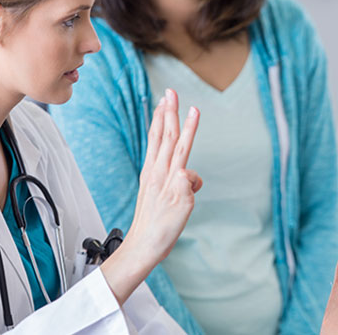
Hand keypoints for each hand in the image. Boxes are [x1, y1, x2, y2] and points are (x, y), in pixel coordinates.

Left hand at [101, 89, 200, 304]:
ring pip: (157, 141)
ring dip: (161, 120)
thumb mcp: (180, 210)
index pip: (181, 146)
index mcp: (167, 177)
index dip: (189, 126)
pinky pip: (154, 152)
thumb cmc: (163, 230)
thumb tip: (187, 172)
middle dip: (169, 112)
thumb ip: (184, 186)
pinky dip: (156, 138)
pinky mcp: (149, 181)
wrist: (143, 246)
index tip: (194, 107)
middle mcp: (157, 172)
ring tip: (162, 104)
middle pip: (165, 136)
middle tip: (171, 92)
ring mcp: (151, 175)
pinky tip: (158, 135)